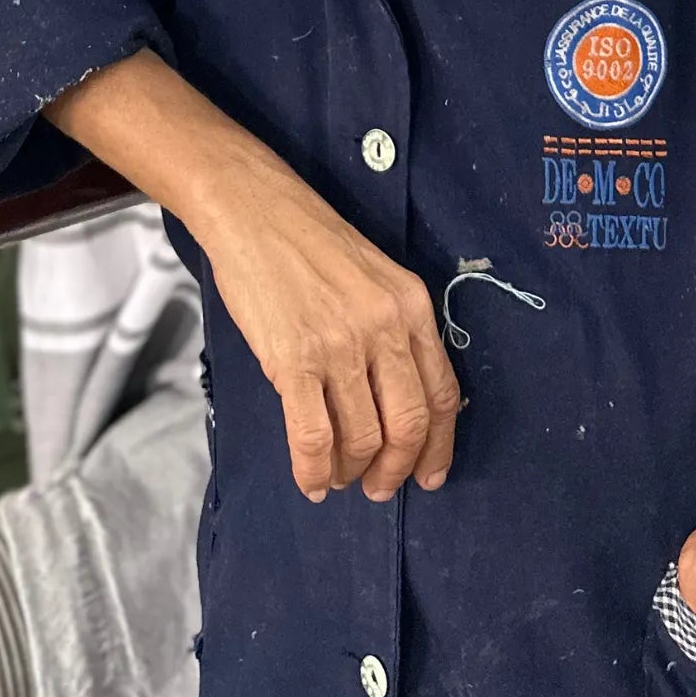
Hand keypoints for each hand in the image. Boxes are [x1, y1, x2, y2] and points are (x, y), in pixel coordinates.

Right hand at [196, 158, 460, 504]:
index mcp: (411, 304)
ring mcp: (340, 344)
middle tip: (380, 487)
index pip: (442, 394)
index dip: (438, 446)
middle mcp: (385, 326)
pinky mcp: (294, 359)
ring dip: (352, 472)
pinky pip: (314, 437)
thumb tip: (397, 400)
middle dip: (396, 470)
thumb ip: (394, 329)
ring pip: (362, 438)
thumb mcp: (376, 276)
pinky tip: (311, 480)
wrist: (253, 209)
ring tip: (339, 478)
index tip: (429, 475)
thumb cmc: (308, 240)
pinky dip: (314, 471)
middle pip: (408, 425)